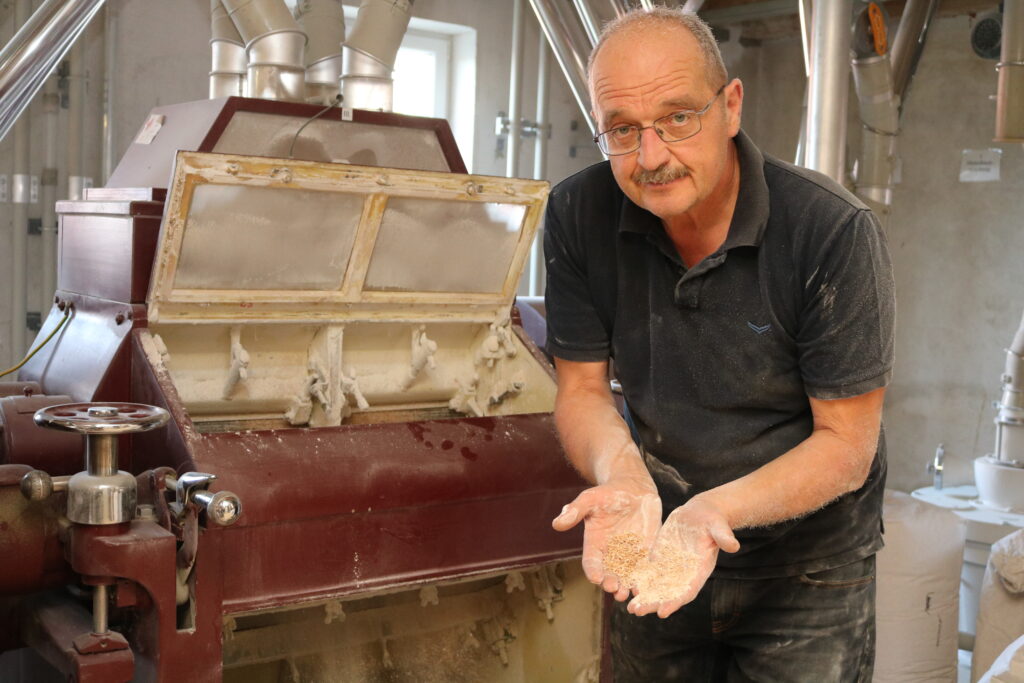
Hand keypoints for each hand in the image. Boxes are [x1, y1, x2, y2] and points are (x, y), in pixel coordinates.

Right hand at [552, 471, 661, 601]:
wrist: (632, 488)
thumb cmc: (608, 493)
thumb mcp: (590, 499)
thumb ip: (575, 511)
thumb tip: (556, 524)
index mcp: (594, 543)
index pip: (591, 562)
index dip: (593, 571)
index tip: (596, 578)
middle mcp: (610, 553)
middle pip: (609, 574)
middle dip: (610, 583)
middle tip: (614, 589)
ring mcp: (629, 553)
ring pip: (626, 576)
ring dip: (627, 586)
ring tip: (628, 593)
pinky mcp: (645, 551)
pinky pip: (645, 567)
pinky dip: (646, 578)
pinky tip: (647, 586)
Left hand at [627, 496, 739, 618]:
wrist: (700, 513)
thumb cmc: (713, 520)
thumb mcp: (718, 526)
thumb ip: (724, 537)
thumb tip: (734, 546)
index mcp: (700, 569)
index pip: (687, 590)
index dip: (675, 602)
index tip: (662, 612)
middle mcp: (685, 573)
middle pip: (668, 593)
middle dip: (653, 603)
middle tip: (637, 611)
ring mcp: (672, 566)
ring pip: (657, 586)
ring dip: (644, 597)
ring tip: (630, 607)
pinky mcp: (661, 558)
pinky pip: (649, 572)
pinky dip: (640, 581)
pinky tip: (627, 588)